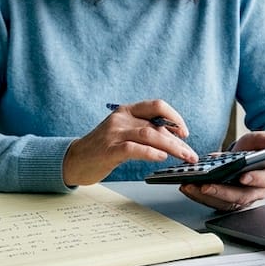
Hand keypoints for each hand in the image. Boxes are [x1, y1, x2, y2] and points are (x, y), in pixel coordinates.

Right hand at [63, 100, 196, 186]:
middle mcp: (121, 118)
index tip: (185, 132)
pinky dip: (151, 152)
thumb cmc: (101, 148)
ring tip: (183, 157)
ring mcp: (114, 133)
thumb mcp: (123, 131)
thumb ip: (143, 130)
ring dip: (171, 147)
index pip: (157, 105)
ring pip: (149, 135)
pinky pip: (134, 148)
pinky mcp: (109, 150)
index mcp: (127, 111)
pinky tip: (161, 157)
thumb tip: (172, 138)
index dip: (175, 117)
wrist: (74, 159)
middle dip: (178, 141)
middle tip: (191, 154)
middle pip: (157, 125)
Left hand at [179, 131, 264, 211]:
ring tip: (189, 186)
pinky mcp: (225, 200)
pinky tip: (186, 186)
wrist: (243, 156)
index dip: (255, 179)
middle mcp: (255, 192)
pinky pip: (212, 202)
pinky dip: (198, 195)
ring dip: (205, 196)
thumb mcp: (263, 140)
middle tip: (205, 185)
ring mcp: (239, 198)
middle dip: (222, 192)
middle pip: (241, 196)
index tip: (242, 176)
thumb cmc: (255, 150)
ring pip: (224, 202)